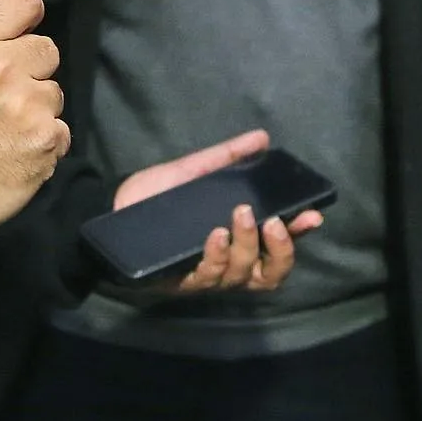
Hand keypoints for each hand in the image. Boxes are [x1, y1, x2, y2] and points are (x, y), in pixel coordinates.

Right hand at [0, 0, 68, 227]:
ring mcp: (28, 105)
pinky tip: (13, 147)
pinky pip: (59, 127)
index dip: (23, 13)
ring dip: (35, 103)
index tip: (16, 29)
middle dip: (27, 66)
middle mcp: (0, 67)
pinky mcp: (47, 140)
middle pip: (45, 47)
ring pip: (53, 88)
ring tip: (2, 124)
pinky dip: (42, 137)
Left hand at [114, 129, 323, 293]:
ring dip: (247, 246)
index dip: (299, 235)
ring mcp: (204, 275)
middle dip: (280, 250)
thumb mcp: (195, 172)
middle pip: (270, 275)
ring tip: (238, 216)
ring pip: (241, 276)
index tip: (313, 214)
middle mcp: (226, 264)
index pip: (278, 247)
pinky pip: (206, 277)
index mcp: (236, 240)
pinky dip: (217, 255)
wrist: (108, 210)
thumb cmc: (154, 196)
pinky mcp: (179, 282)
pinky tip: (215, 235)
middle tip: (273, 221)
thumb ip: (228, 158)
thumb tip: (262, 138)